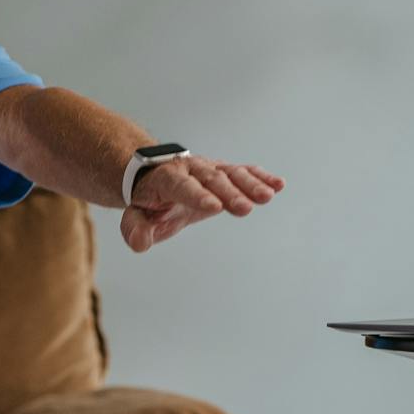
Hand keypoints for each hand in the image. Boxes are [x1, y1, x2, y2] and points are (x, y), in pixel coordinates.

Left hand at [121, 155, 284, 252]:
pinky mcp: (225, 173)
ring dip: (250, 184)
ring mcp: (210, 170)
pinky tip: (278, 185)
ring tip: (267, 196)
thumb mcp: (136, 217)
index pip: (181, 187)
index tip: (214, 207)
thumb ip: (135, 229)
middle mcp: (190, 170)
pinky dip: (260, 177)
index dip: (197, 196)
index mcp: (166, 179)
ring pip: (231, 174)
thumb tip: (139, 243)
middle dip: (229, 193)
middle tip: (245, 208)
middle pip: (211, 180)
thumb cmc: (148, 202)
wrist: (155, 177)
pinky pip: (244, 172)